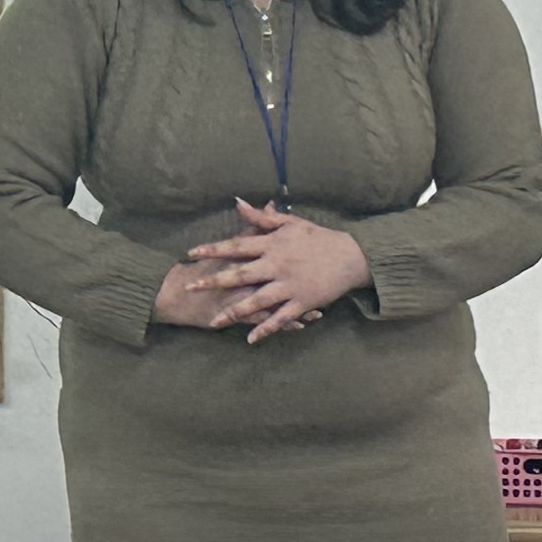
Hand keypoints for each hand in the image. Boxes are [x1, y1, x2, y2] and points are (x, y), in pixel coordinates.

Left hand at [177, 199, 373, 341]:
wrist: (351, 256)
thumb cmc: (318, 237)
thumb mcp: (291, 223)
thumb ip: (262, 217)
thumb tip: (237, 203)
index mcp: (273, 244)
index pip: (236, 246)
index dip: (213, 250)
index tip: (191, 253)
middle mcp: (277, 265)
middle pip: (239, 275)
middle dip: (212, 282)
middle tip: (189, 289)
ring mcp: (289, 286)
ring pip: (256, 301)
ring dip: (233, 312)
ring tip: (214, 322)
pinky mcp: (302, 302)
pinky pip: (280, 318)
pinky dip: (265, 329)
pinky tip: (250, 339)